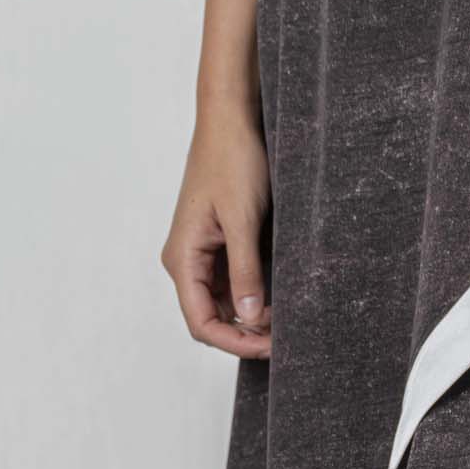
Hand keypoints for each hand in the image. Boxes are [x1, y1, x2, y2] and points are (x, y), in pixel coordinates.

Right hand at [160, 105, 271, 360]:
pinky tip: (279, 299)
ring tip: (287, 319)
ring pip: (225, 305)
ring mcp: (202, 255)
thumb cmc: (232, 160)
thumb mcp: (242, 219)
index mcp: (182, 258)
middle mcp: (186, 261)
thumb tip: (249, 318)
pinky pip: (233, 284)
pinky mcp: (219, 246)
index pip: (201, 322)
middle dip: (246, 334)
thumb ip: (245, 270)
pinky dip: (255, 297)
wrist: (231, 121)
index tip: (271, 347)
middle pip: (212, 319)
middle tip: (286, 338)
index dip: (234, 343)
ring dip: (252, 318)